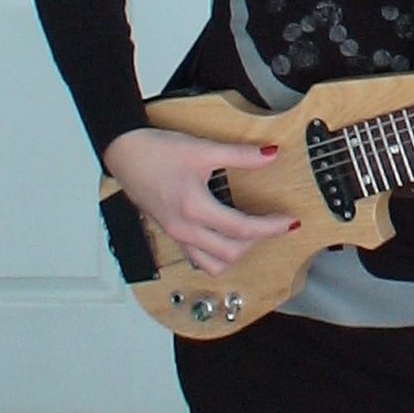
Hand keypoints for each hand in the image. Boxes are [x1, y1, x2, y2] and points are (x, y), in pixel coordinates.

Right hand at [102, 125, 299, 275]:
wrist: (124, 153)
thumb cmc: (157, 151)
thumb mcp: (203, 149)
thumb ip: (240, 155)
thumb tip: (271, 156)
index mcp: (194, 209)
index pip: (242, 229)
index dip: (271, 227)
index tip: (290, 222)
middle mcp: (185, 229)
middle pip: (230, 253)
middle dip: (258, 241)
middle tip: (275, 224)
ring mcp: (176, 235)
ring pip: (212, 263)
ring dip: (236, 253)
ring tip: (251, 232)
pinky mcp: (171, 233)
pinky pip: (197, 258)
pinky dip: (216, 255)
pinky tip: (225, 237)